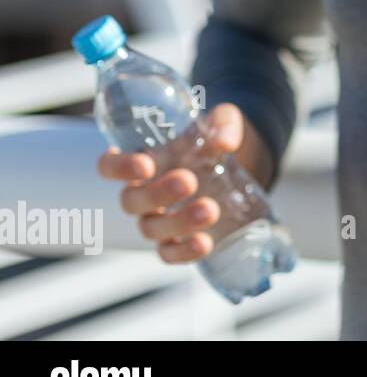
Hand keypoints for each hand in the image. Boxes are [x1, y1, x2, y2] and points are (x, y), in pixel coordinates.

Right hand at [95, 102, 266, 264]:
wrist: (245, 167)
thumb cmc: (218, 140)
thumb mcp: (224, 122)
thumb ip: (223, 123)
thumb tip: (224, 143)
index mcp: (143, 161)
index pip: (110, 166)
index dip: (119, 167)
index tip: (145, 165)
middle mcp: (144, 192)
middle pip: (131, 201)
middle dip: (157, 194)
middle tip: (188, 181)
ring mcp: (159, 220)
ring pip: (150, 229)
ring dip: (178, 222)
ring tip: (210, 210)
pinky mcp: (179, 241)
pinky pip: (169, 254)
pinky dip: (184, 252)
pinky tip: (205, 243)